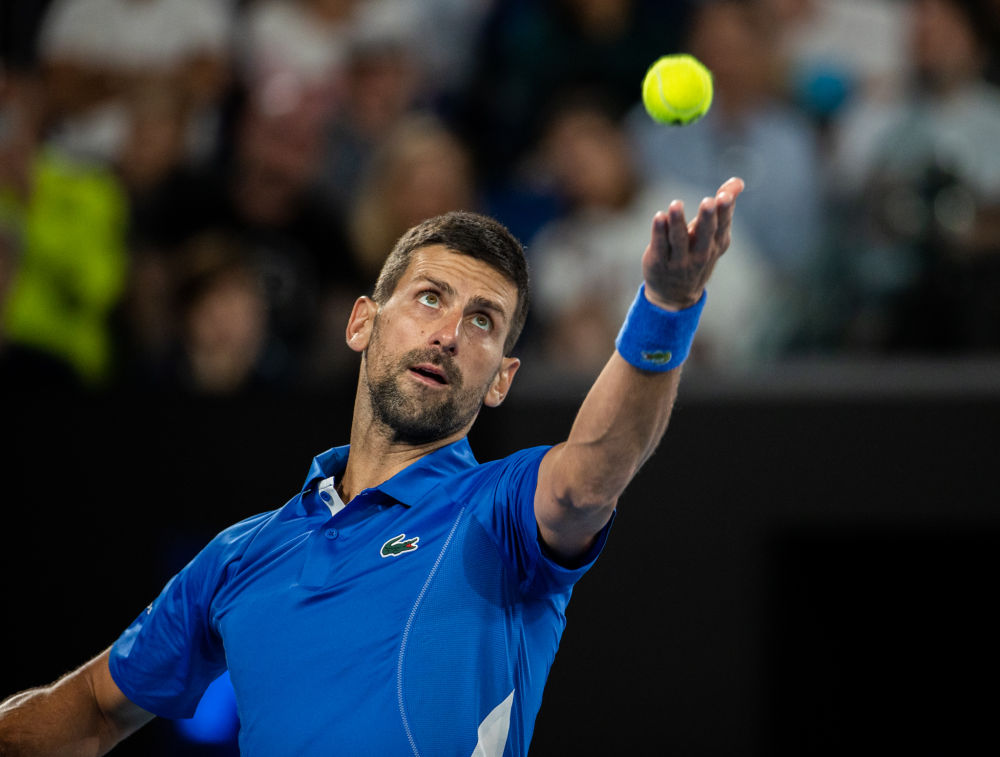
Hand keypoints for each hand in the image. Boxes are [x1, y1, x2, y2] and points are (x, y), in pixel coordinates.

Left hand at [641, 177, 744, 309]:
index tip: (724, 195)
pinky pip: (660, 245)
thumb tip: (738, 182)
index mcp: (716, 244)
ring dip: (677, 222)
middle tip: (708, 201)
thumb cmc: (698, 255)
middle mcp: (700, 254)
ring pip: (679, 240)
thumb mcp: (714, 235)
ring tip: (675, 204)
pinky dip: (659, 232)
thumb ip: (723, 207)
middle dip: (706, 218)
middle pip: (704, 234)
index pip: (721, 226)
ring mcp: (679, 260)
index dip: (724, 211)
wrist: (675, 295)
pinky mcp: (659, 262)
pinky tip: (659, 217)